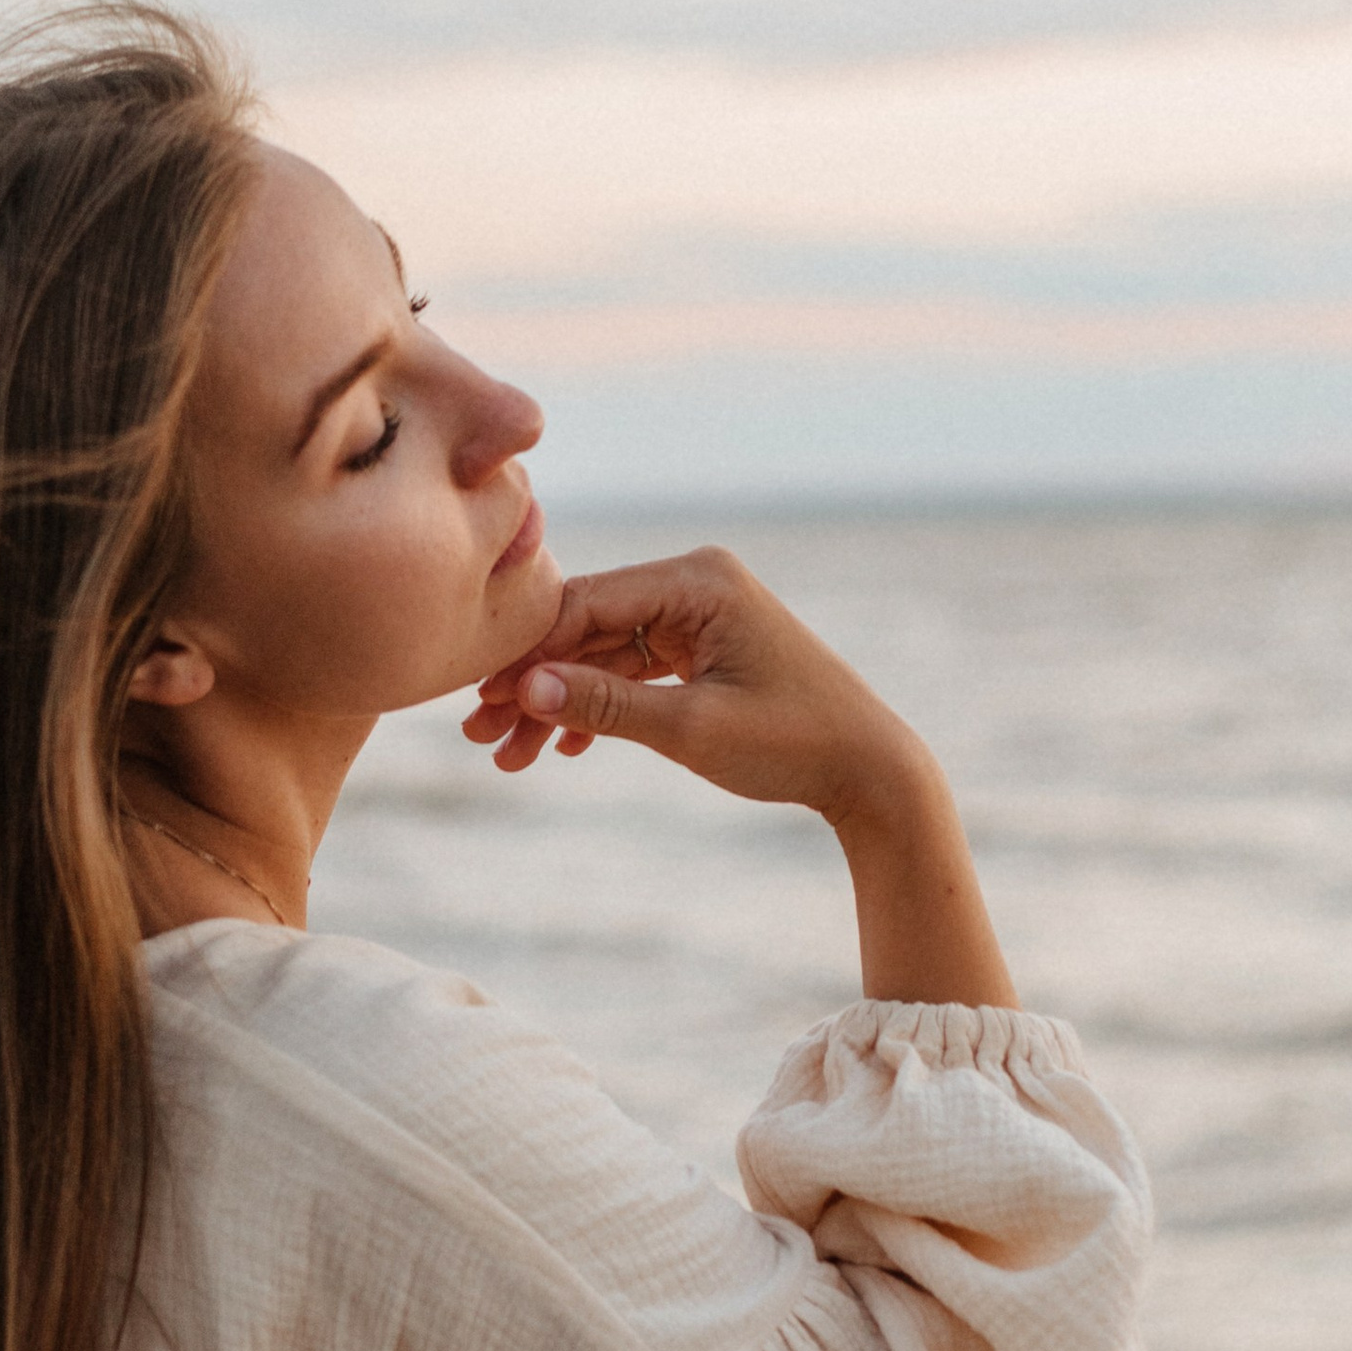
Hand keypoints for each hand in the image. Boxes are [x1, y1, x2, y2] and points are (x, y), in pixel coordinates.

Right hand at [462, 546, 1017, 1005]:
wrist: (870, 769)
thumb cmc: (793, 742)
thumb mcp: (690, 728)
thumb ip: (605, 704)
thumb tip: (524, 687)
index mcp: (698, 581)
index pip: (585, 605)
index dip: (527, 656)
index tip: (482, 701)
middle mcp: (696, 583)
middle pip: (586, 627)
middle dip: (534, 685)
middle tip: (481, 736)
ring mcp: (700, 614)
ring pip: (604, 654)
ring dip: (559, 703)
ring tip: (510, 756)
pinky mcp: (704, 647)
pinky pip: (633, 669)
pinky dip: (599, 706)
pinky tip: (563, 748)